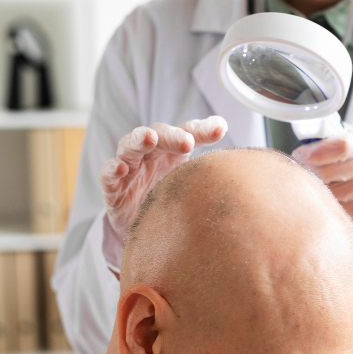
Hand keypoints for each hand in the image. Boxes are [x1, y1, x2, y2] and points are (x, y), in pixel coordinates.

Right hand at [99, 117, 227, 238]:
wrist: (143, 224)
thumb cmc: (168, 195)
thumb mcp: (191, 184)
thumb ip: (210, 170)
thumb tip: (244, 160)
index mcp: (173, 149)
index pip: (187, 132)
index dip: (202, 129)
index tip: (220, 129)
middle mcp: (150, 153)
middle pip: (159, 134)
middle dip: (172, 135)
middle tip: (186, 141)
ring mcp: (130, 167)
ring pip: (130, 146)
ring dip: (139, 140)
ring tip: (149, 138)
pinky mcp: (113, 186)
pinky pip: (108, 173)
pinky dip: (112, 169)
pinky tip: (120, 169)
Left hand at [293, 126, 352, 230]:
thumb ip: (333, 137)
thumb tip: (304, 142)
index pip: (341, 146)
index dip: (315, 151)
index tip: (300, 154)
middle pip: (331, 171)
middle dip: (311, 171)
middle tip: (303, 169)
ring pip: (332, 193)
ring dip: (320, 189)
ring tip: (324, 184)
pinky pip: (339, 209)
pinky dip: (331, 204)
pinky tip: (335, 198)